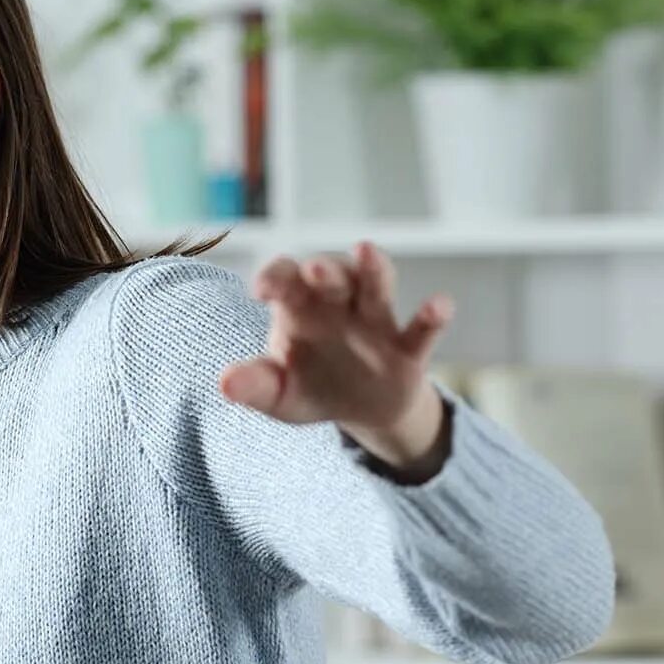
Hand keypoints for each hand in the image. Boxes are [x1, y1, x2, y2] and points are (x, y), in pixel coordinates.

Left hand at [220, 242, 452, 441]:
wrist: (362, 412)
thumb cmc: (312, 388)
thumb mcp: (278, 394)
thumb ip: (255, 385)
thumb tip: (224, 384)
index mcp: (299, 307)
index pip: (284, 279)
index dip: (274, 277)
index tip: (260, 291)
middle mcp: (338, 305)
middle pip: (332, 275)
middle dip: (324, 271)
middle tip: (315, 270)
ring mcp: (375, 323)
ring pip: (377, 286)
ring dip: (374, 269)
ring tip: (367, 251)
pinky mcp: (408, 350)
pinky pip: (422, 330)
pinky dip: (431, 317)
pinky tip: (440, 305)